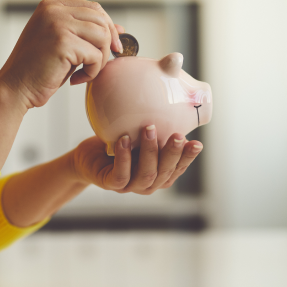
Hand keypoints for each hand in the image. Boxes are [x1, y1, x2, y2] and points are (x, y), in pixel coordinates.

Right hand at [0, 0, 123, 108]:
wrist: (14, 89)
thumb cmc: (36, 71)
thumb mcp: (63, 46)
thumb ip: (85, 34)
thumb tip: (119, 29)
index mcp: (51, 7)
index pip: (92, 7)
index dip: (107, 26)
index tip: (112, 46)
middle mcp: (53, 11)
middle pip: (100, 19)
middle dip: (108, 43)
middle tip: (100, 64)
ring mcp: (57, 24)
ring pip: (102, 36)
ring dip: (99, 59)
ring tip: (85, 72)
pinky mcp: (63, 43)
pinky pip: (95, 56)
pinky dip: (91, 72)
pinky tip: (75, 79)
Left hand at [71, 126, 202, 193]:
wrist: (89, 158)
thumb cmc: (119, 145)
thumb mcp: (139, 136)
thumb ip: (156, 129)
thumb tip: (173, 100)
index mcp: (160, 174)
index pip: (178, 168)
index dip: (188, 158)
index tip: (197, 143)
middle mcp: (148, 183)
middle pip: (164, 173)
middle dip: (172, 153)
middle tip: (178, 135)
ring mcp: (130, 186)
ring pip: (146, 174)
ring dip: (149, 151)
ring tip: (149, 129)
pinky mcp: (110, 184)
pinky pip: (120, 174)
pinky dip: (124, 157)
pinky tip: (124, 140)